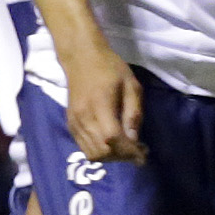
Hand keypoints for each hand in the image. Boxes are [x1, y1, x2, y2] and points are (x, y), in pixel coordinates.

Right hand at [64, 45, 144, 162]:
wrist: (81, 58)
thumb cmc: (110, 68)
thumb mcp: (131, 86)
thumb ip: (133, 113)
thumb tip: (135, 140)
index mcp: (100, 105)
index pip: (112, 139)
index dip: (129, 152)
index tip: (143, 156)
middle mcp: (83, 117)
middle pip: (102, 151)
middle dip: (122, 157)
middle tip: (138, 152)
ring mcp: (74, 122)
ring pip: (92, 153)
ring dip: (111, 157)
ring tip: (126, 150)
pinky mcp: (70, 124)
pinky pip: (84, 147)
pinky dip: (99, 151)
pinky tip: (112, 144)